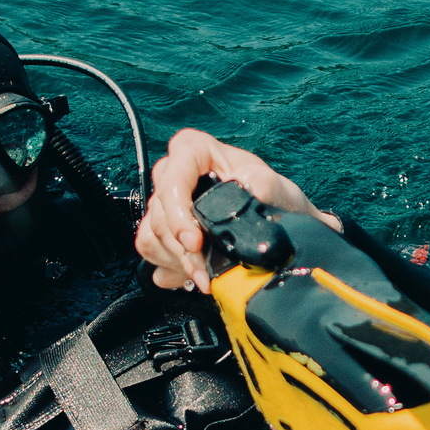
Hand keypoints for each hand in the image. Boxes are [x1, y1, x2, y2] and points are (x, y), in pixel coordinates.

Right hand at [133, 128, 336, 291]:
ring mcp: (163, 204)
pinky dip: (173, 269)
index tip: (195, 242)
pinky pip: (151, 252)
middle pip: (161, 215)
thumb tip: (248, 185)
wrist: (277, 227)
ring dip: (180, 263)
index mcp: (194, 151)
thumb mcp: (278, 187)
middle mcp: (172, 174)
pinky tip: (197, 275)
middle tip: (208, 273)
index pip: (173, 179)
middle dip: (184, 250)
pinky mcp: (159, 231)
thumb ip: (266, 184)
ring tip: (208, 277)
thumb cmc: (273, 199)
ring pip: (152, 237)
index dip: (179, 212)